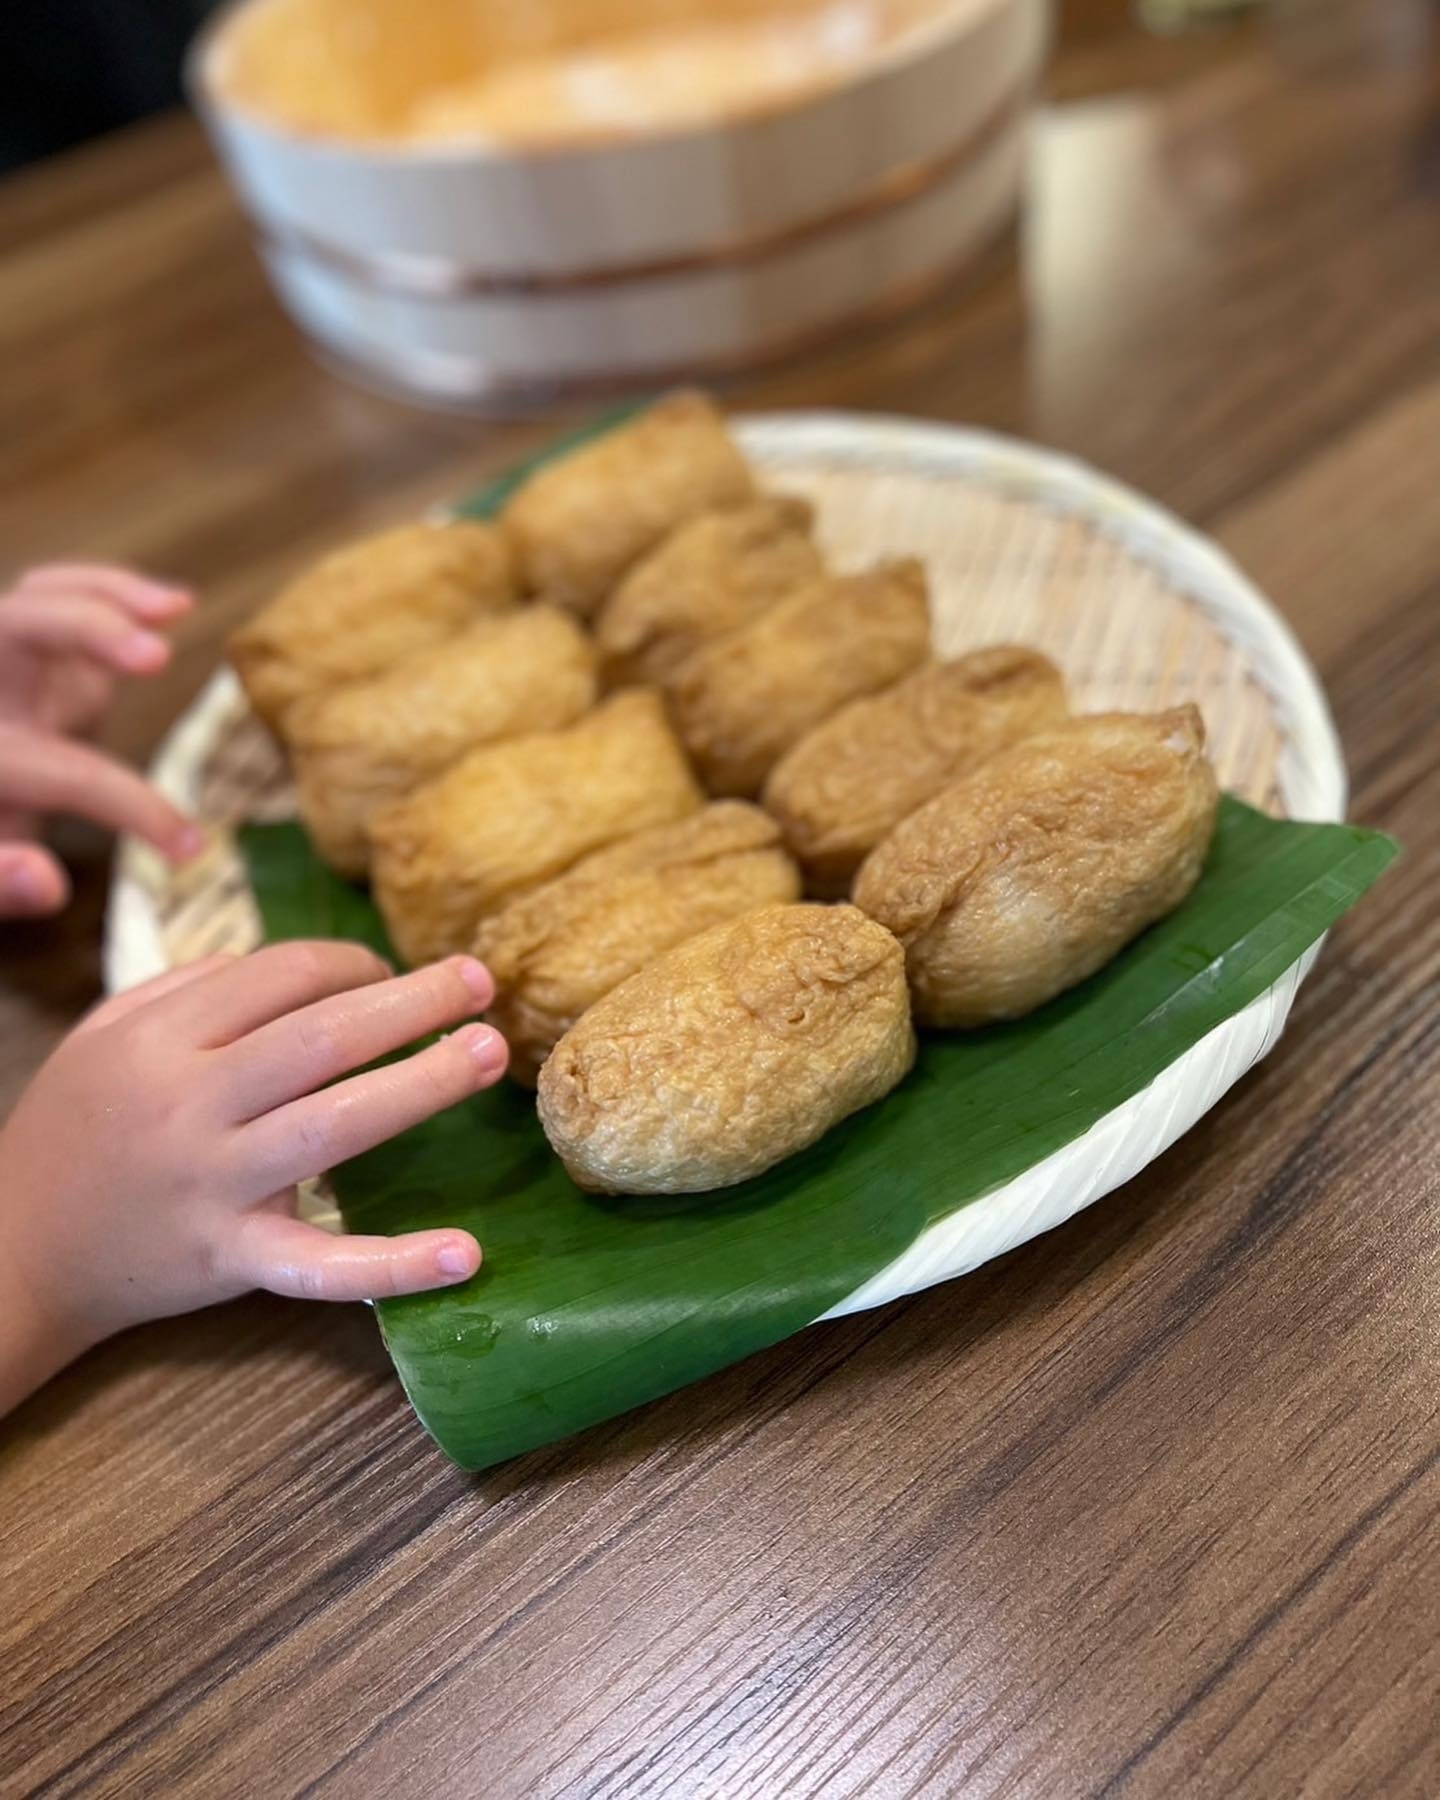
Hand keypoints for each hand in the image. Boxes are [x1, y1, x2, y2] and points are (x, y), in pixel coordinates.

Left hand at [0, 563, 200, 917]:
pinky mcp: (29, 649)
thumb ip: (0, 882)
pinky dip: (109, 589)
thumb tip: (48, 881)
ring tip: (176, 607)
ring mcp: (4, 665)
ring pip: (39, 597)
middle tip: (157, 657)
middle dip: (86, 631)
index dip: (132, 806)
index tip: (191, 846)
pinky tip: (173, 605)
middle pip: (16, 630)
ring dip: (108, 596)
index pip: (63, 770)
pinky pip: (57, 595)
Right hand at [0, 944, 507, 1415]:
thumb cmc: (75, 1128)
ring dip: (424, 1085)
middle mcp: (188, 1104)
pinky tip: (467, 1253)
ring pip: (336, 1126)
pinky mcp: (230, 1261)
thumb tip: (303, 965)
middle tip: (481, 982)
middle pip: (321, 1038)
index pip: (282, 977)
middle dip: (412, 1003)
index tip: (393, 973)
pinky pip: (322, 1266)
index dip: (352, 964)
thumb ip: (193, 986)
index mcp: (159, 1038)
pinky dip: (396, 1266)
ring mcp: (212, 1186)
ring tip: (489, 1052)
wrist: (11, 1253)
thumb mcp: (104, 1033)